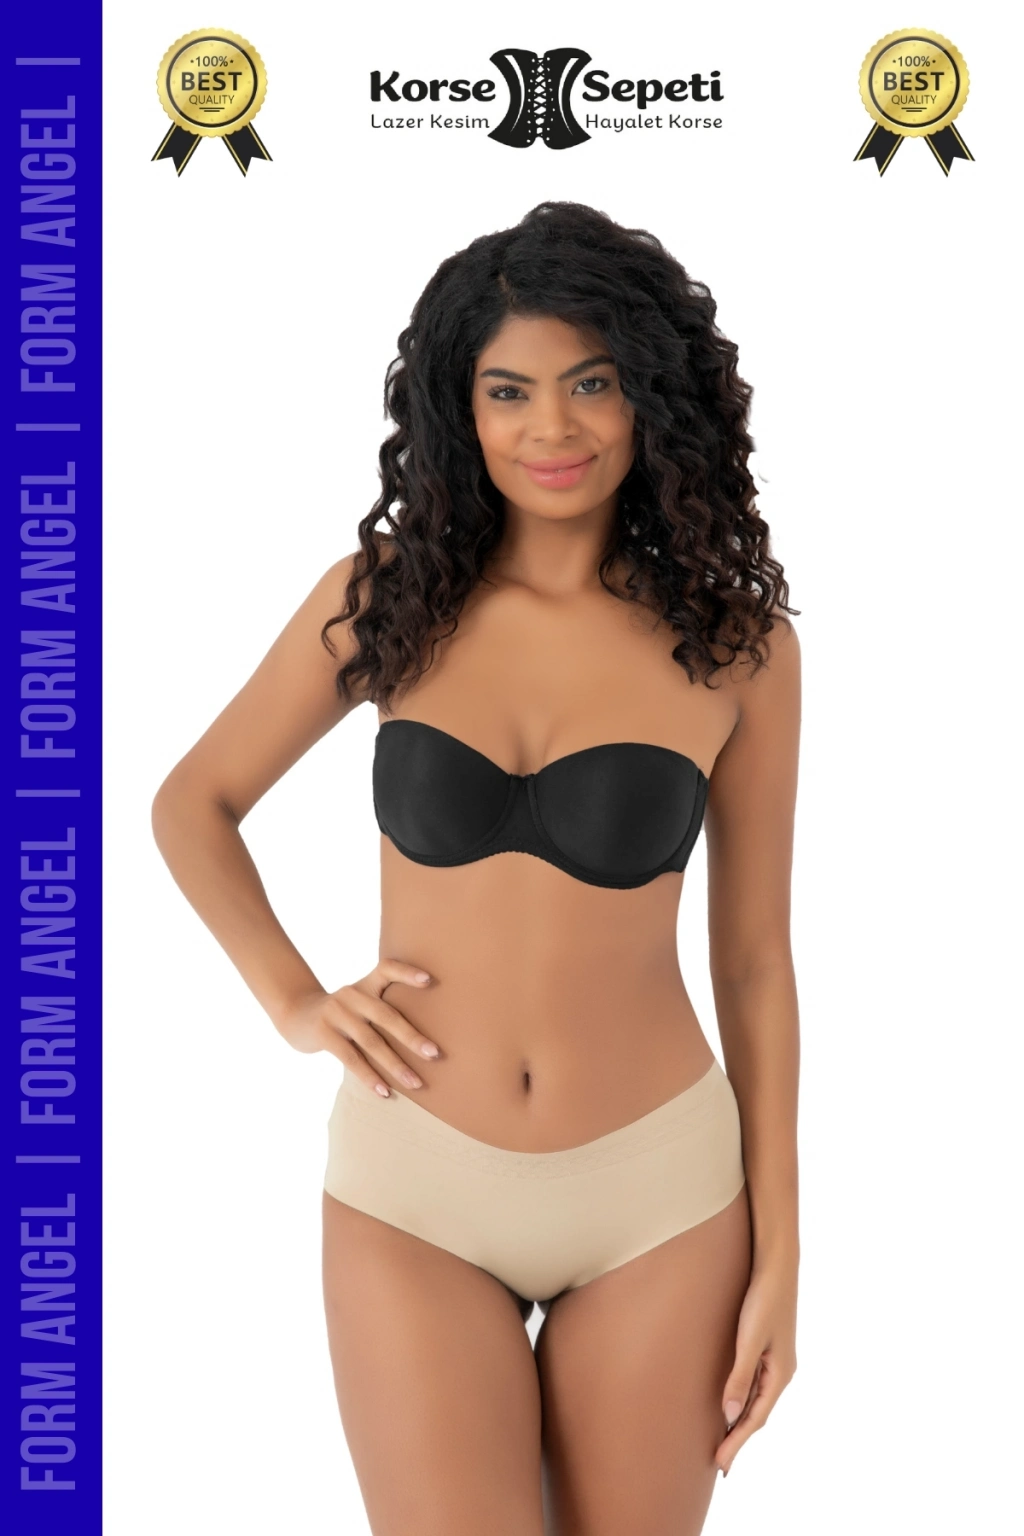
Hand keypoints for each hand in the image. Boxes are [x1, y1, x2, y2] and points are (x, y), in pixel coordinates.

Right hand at [275, 959, 440, 1096]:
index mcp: (364, 985)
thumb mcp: (358, 1002)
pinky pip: (351, 1058)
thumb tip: (422, 1039)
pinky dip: (369, 1077)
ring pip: (371, 1042)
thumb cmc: (341, 1014)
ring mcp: (336, 1013)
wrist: (296, 1015)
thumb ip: (381, 1008)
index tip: (430, 981)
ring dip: (395, 1065)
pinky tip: (384, 1092)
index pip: (387, 968)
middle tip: (435, 1054)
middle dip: (412, 1037)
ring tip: (415, 1083)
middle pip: (386, 1015)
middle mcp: (352, 995)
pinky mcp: (323, 1033)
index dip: (408, 973)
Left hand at [716, 1254, 797, 1476]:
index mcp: (781, 1374)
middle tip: (719, 1464)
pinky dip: (742, 1399)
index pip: (755, 1418)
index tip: (722, 1465)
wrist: (775, 1265)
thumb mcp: (749, 1340)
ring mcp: (775, 1360)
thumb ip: (739, 1377)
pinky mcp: (767, 1348)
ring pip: (755, 1400)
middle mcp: (781, 1372)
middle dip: (738, 1438)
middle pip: (756, 1413)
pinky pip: (754, 1383)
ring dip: (740, 1420)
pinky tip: (731, 1404)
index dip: (737, 1442)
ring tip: (722, 1441)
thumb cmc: (763, 1299)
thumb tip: (728, 1415)